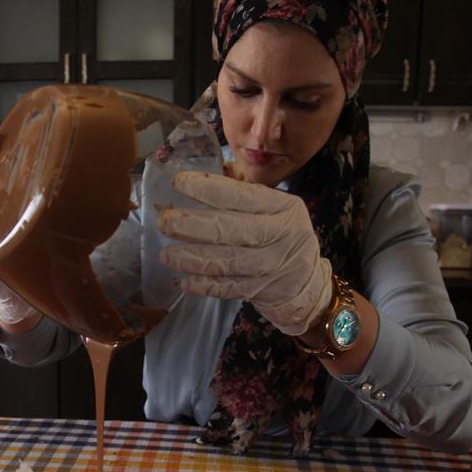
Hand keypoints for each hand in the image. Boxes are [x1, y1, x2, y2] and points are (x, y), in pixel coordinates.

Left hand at [158, 171, 332, 336]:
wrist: (306, 283)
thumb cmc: (281, 237)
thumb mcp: (275, 211)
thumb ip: (244, 197)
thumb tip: (201, 179)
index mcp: (284, 208)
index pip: (243, 196)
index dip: (209, 189)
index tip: (179, 182)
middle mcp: (282, 236)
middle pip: (232, 229)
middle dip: (194, 225)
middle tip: (165, 222)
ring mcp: (273, 267)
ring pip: (227, 261)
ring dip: (193, 258)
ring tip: (167, 255)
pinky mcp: (263, 292)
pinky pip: (228, 288)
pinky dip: (205, 285)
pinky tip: (185, 281)